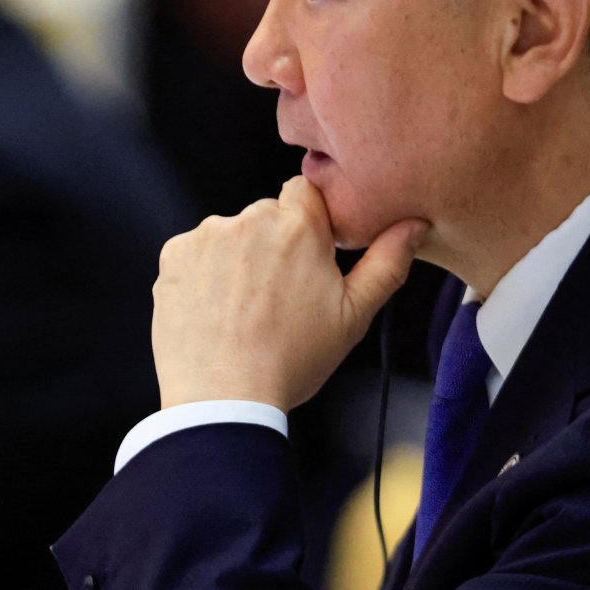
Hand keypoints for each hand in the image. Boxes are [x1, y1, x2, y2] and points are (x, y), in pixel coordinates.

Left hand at [151, 176, 427, 411]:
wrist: (222, 398)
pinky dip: (203, 275)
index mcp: (298, 227)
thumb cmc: (291, 361)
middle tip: (277, 297)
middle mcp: (250, 219)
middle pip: (266, 216)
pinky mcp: (174, 255)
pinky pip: (194, 253)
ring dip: (237, 259)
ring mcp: (207, 235)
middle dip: (273, 245)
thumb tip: (415, 224)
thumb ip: (387, 263)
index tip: (308, 256)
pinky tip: (214, 312)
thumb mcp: (353, 317)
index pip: (306, 192)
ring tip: (243, 311)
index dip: (309, 223)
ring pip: (230, 235)